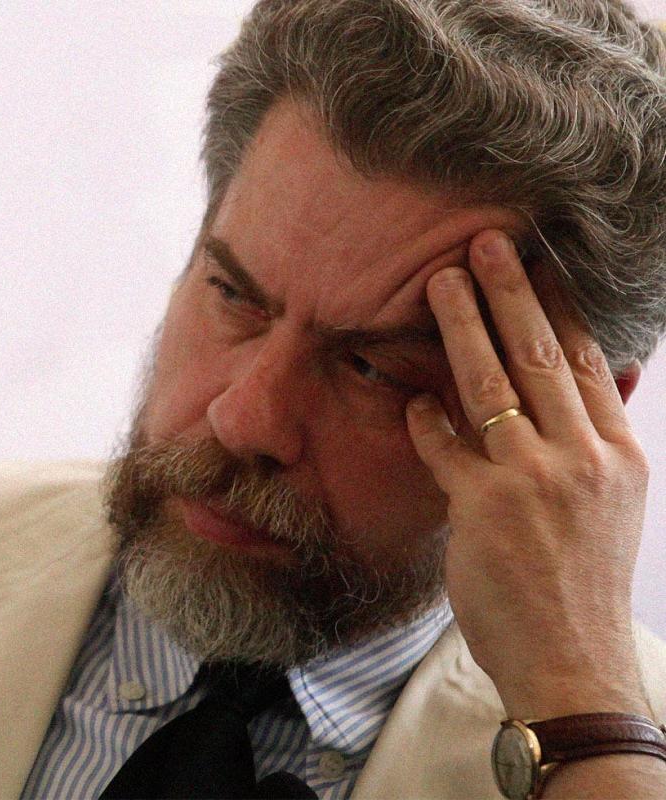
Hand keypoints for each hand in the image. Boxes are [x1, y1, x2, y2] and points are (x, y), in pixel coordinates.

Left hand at [405, 229, 650, 719]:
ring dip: (463, 326)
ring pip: (493, 384)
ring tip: (442, 281)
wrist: (574, 663)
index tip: (540, 261)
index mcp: (618, 454)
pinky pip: (446, 446)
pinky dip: (427, 419)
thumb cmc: (581, 584)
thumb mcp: (611, 506)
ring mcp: (534, 482)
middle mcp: (583, 458)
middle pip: (541, 356)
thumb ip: (589, 444)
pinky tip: (413, 398)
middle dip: (511, 292)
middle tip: (486, 241)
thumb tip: (576, 386)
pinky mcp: (484, 510)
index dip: (559, 306)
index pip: (586, 362)